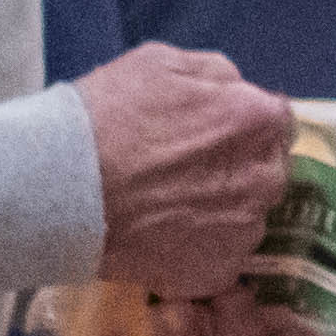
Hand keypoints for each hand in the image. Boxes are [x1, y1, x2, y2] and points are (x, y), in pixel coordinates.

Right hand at [80, 43, 296, 291]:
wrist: (59, 187)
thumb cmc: (106, 117)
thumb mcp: (162, 62)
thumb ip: (217, 74)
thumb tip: (237, 90)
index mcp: (258, 121)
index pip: (276, 123)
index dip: (242, 127)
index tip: (213, 135)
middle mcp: (265, 178)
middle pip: (265, 171)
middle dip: (236, 168)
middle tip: (184, 171)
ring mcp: (244, 231)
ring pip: (245, 217)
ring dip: (219, 211)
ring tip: (166, 206)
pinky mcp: (216, 273)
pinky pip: (219, 257)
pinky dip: (197, 250)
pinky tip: (160, 237)